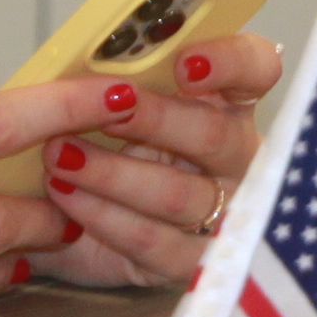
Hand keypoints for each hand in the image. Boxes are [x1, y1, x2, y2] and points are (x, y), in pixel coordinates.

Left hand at [0, 32, 285, 294]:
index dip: (229, 63)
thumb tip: (88, 54)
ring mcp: (222, 213)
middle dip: (156, 119)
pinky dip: (105, 217)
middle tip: (108, 108)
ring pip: (180, 194)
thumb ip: (113, 74)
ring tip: (60, 157)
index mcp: (225, 102)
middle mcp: (236, 155)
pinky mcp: (194, 262)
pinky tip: (67, 199)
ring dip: (113, 173)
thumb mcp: (104, 104)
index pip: (255, 69)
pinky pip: (155, 242)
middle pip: (214, 135)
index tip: (185, 63)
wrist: (67, 225)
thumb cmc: (100, 148)